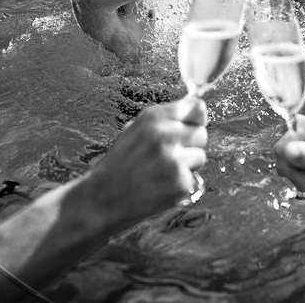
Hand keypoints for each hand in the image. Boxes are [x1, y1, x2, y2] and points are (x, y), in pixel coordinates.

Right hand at [87, 96, 207, 224]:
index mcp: (154, 118)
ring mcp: (174, 159)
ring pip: (200, 156)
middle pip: (201, 133)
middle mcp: (166, 134)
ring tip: (163, 172)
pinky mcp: (180, 182)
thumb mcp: (134, 129)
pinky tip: (161, 186)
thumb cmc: (120, 163)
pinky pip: (194, 178)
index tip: (190, 127)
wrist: (103, 197)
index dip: (196, 119)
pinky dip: (181, 184)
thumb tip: (196, 112)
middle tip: (170, 156)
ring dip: (187, 165)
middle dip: (190, 144)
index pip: (197, 108)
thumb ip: (163, 120)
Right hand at [275, 114, 304, 191]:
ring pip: (285, 161)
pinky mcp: (300, 144)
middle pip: (281, 156)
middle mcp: (300, 126)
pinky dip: (302, 172)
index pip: (282, 150)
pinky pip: (290, 162)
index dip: (291, 170)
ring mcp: (299, 135)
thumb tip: (287, 152)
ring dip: (301, 174)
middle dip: (297, 173)